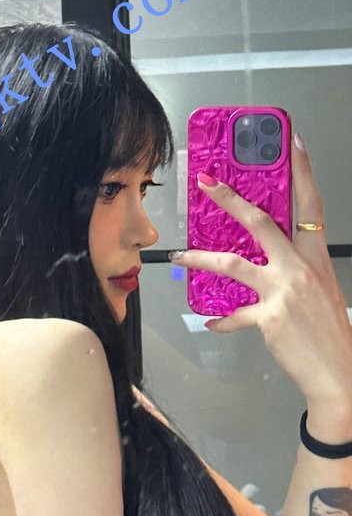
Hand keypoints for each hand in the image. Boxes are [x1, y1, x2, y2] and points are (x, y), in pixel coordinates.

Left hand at [172, 134, 351, 405]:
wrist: (340, 372)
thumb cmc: (329, 331)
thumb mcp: (319, 290)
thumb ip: (293, 272)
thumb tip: (267, 267)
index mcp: (316, 257)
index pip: (311, 205)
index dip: (302, 172)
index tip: (291, 144)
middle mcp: (300, 268)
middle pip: (261, 223)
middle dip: (231, 200)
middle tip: (207, 183)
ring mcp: (284, 291)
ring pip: (233, 264)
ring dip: (201, 257)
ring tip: (179, 256)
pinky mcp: (269, 317)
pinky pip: (235, 314)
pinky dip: (222, 319)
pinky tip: (211, 322)